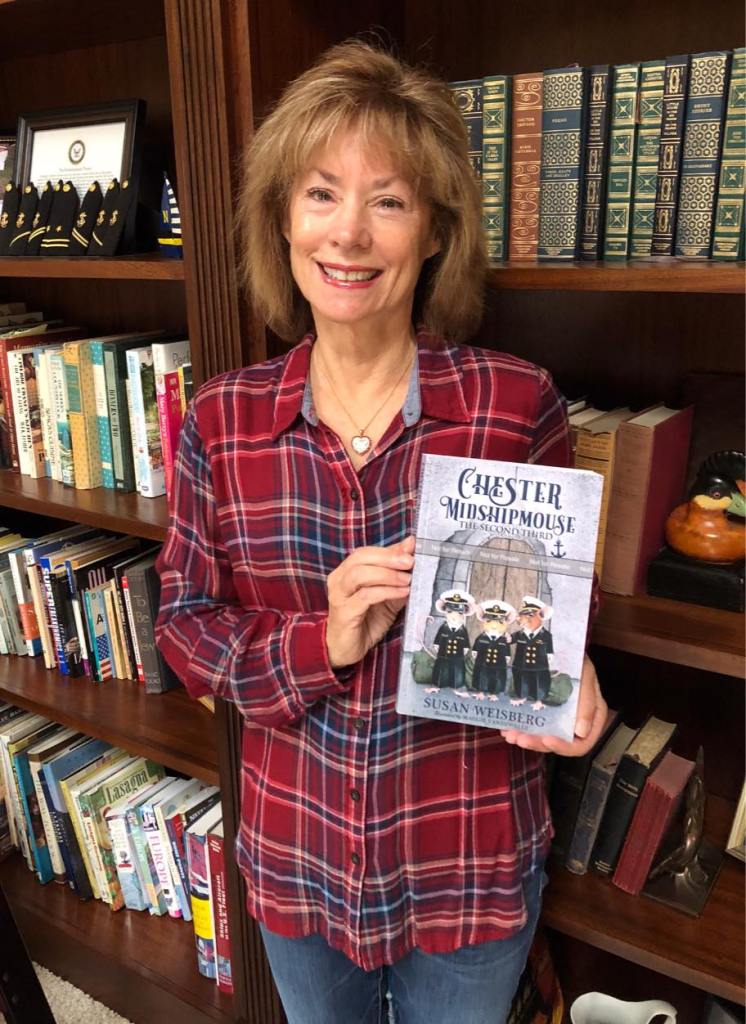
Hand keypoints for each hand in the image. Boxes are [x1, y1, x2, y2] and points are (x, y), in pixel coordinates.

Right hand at [326, 536, 413, 667]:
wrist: (346, 649)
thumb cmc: (366, 619)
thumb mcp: (386, 592)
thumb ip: (395, 571)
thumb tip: (411, 546)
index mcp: (345, 571)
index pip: (365, 552)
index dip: (389, 550)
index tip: (411, 550)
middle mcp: (338, 580)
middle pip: (360, 558)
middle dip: (388, 558)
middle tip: (410, 562)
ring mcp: (339, 596)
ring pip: (359, 575)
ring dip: (387, 575)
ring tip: (407, 580)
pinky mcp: (344, 613)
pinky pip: (365, 596)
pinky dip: (386, 592)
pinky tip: (402, 593)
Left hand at [500, 655, 606, 755]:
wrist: (555, 645)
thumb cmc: (576, 658)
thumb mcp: (586, 673)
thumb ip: (587, 701)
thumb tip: (581, 732)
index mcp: (592, 715)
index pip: (583, 742)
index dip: (565, 746)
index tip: (547, 739)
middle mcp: (576, 720)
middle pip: (559, 743)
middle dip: (538, 743)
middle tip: (521, 738)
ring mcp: (559, 717)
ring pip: (542, 737)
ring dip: (526, 738)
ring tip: (511, 734)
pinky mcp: (544, 712)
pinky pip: (532, 726)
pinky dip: (520, 728)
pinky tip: (508, 727)